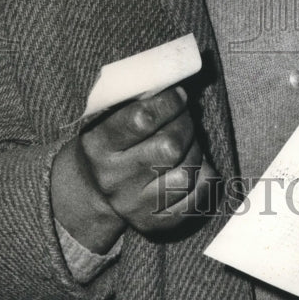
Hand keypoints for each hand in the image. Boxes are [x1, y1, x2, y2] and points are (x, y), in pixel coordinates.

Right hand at [51, 86, 215, 251]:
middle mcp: (115, 179)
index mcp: (99, 146)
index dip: (169, 102)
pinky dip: (205, 175)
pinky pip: (197, 197)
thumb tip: (177, 77)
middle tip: (185, 116)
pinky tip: (195, 163)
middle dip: (186, 124)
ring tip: (187, 140)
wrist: (93, 191)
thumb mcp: (107, 117)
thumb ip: (136, 97)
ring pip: (187, 172)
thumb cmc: (110, 142)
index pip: (141, 120)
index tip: (179, 95)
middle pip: (169, 146)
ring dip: (196, 149)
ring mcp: (136, 205)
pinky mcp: (157, 222)